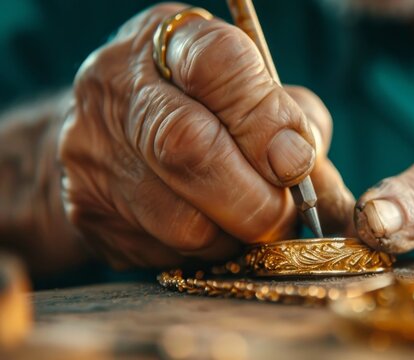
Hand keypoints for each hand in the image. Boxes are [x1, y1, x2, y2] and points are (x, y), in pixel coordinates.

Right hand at [58, 3, 352, 268]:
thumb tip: (306, 174)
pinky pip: (166, 253)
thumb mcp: (250, 87)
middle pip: (190, 148)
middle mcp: (118, 88)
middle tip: (284, 215)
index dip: (265, 119)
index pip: (219, 66)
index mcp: (169, 40)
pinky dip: (205, 250)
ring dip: (235, 234)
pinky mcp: (89, 211)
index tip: (295, 163)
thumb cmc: (202, 107)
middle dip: (256, 199)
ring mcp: (93, 151)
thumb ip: (290, 119)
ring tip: (247, 219)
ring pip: (182, 221)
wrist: (110, 133)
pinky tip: (208, 225)